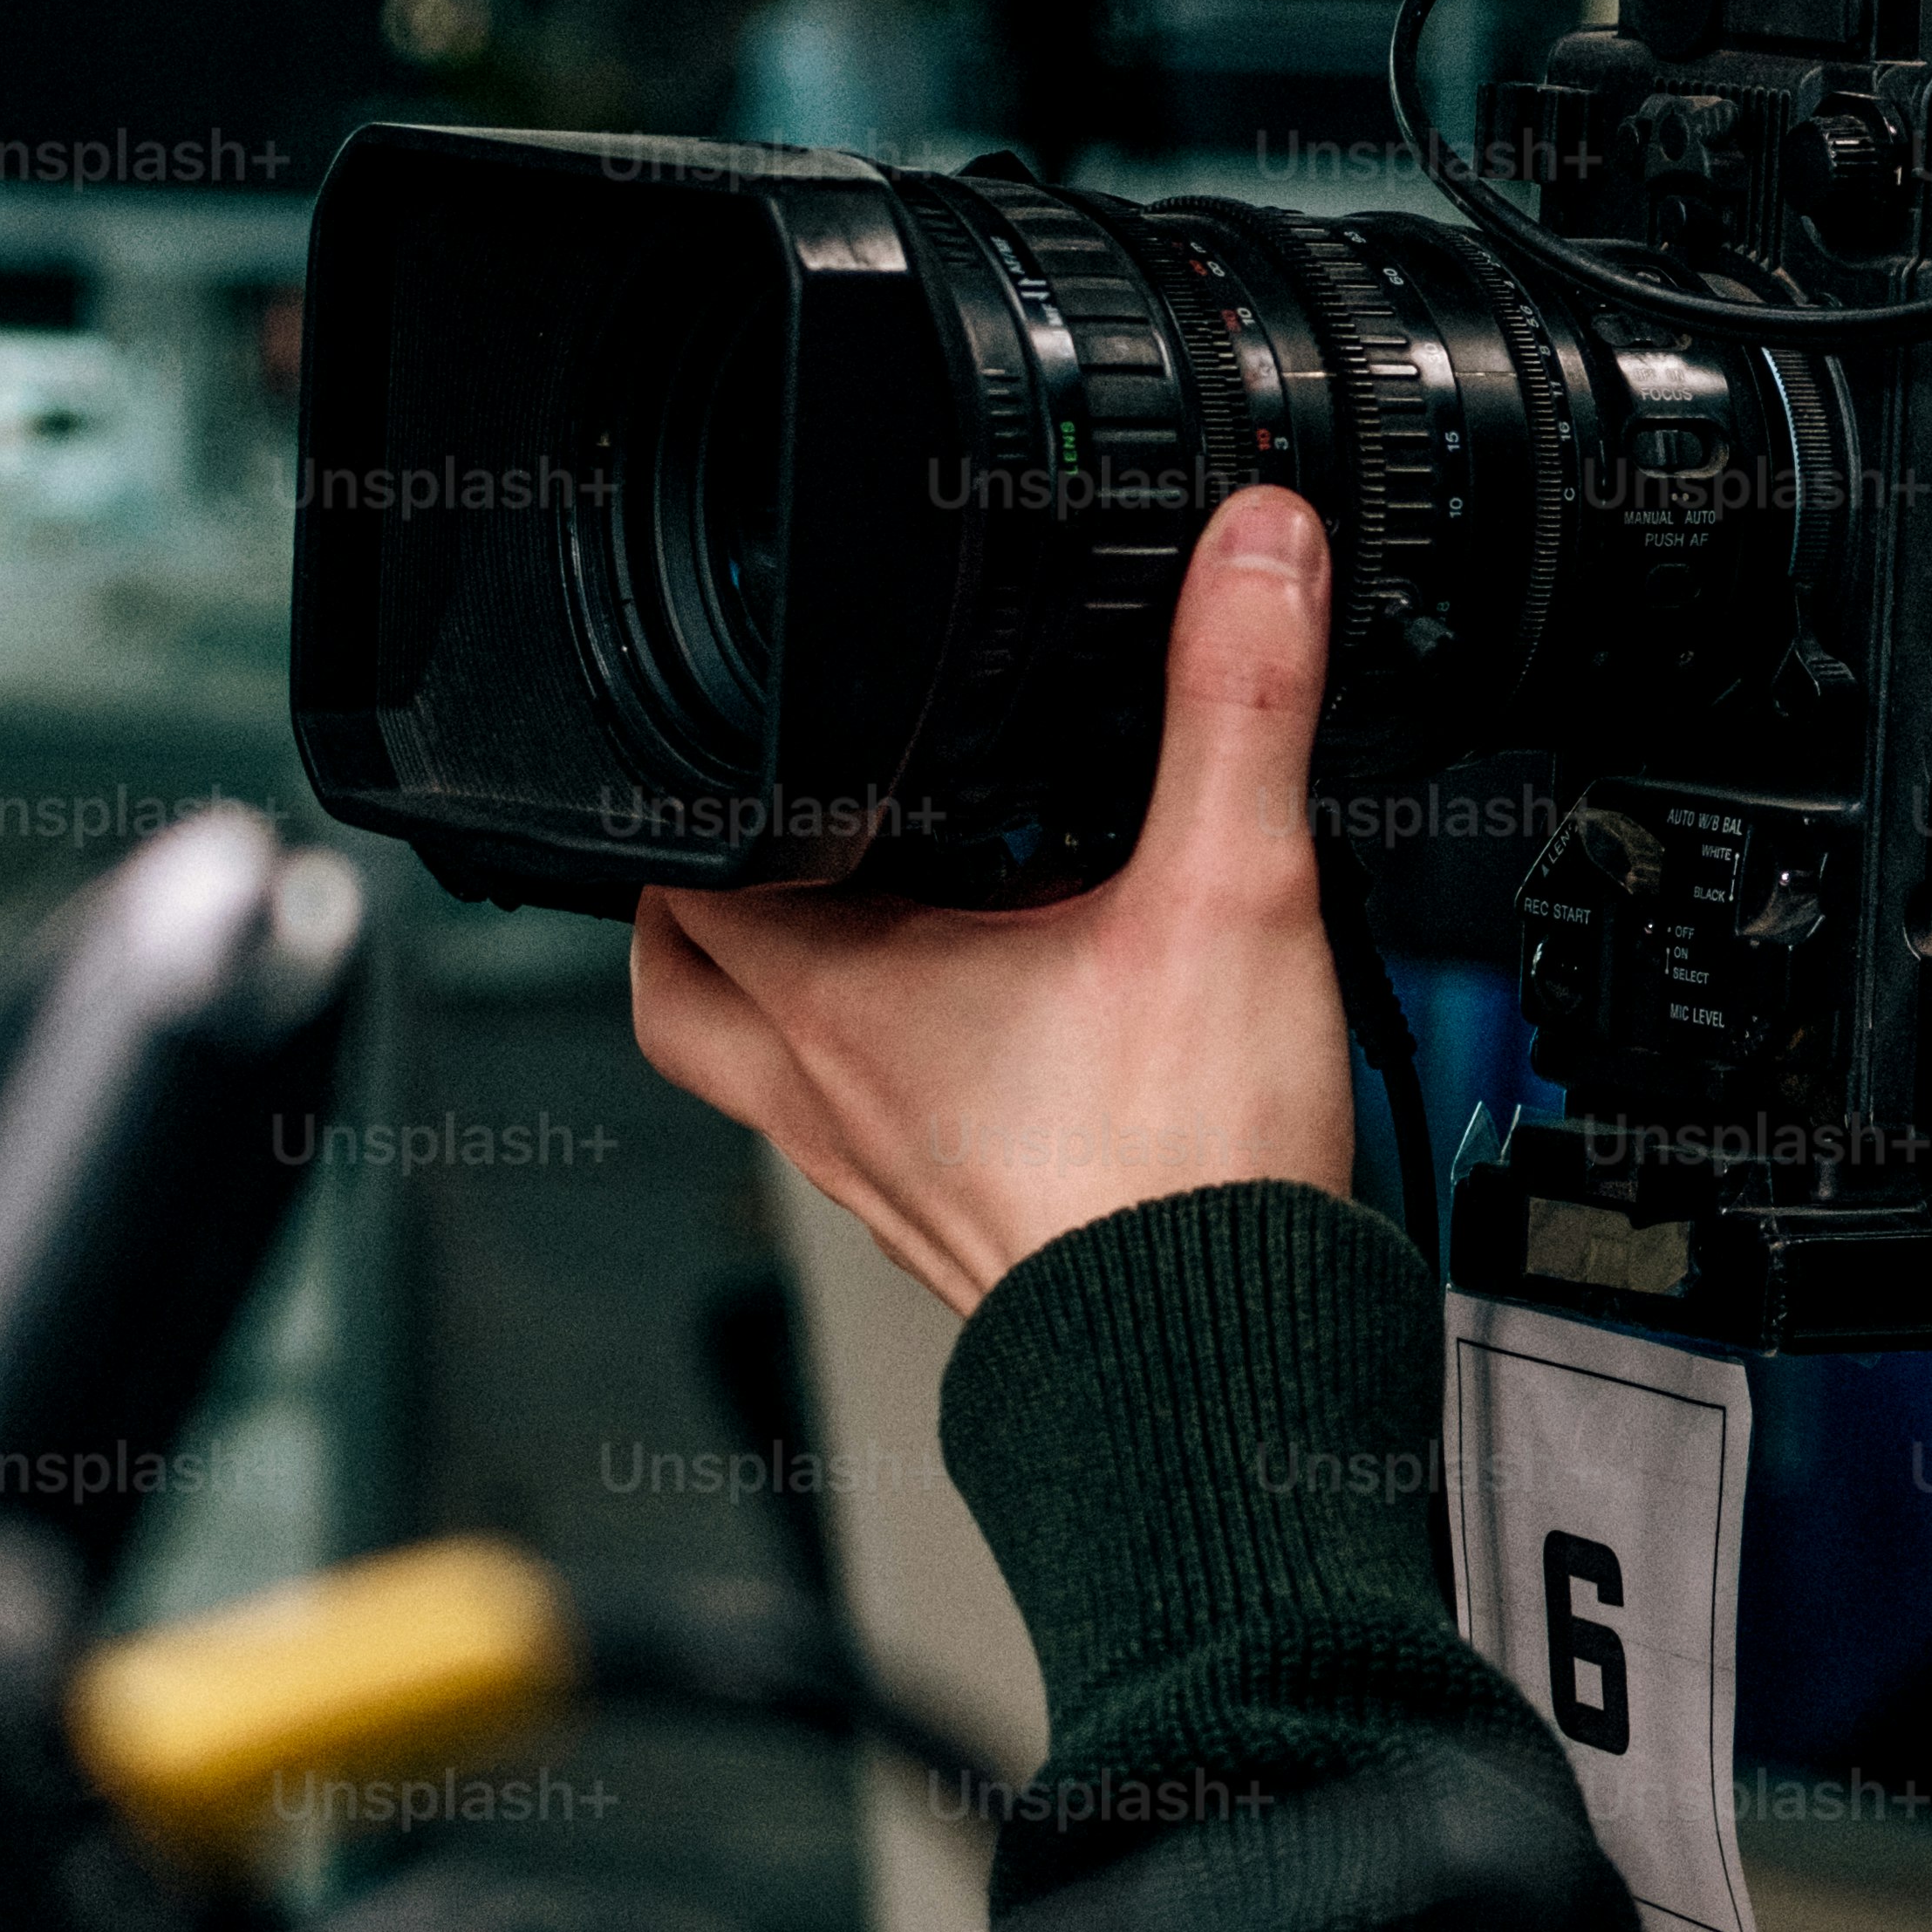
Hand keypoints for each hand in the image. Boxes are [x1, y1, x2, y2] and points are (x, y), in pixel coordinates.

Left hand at [627, 484, 1359, 1315]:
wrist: (1224, 1375)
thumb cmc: (1186, 1181)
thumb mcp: (1229, 891)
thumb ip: (1238, 704)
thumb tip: (1255, 557)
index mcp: (844, 1000)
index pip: (680, 873)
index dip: (695, 795)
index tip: (750, 731)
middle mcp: (828, 1095)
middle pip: (676, 976)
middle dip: (707, 887)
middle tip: (774, 821)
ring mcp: (876, 1174)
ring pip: (756, 1066)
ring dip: (779, 986)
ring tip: (862, 915)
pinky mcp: (946, 1227)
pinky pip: (858, 1133)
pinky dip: (881, 1073)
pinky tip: (981, 1039)